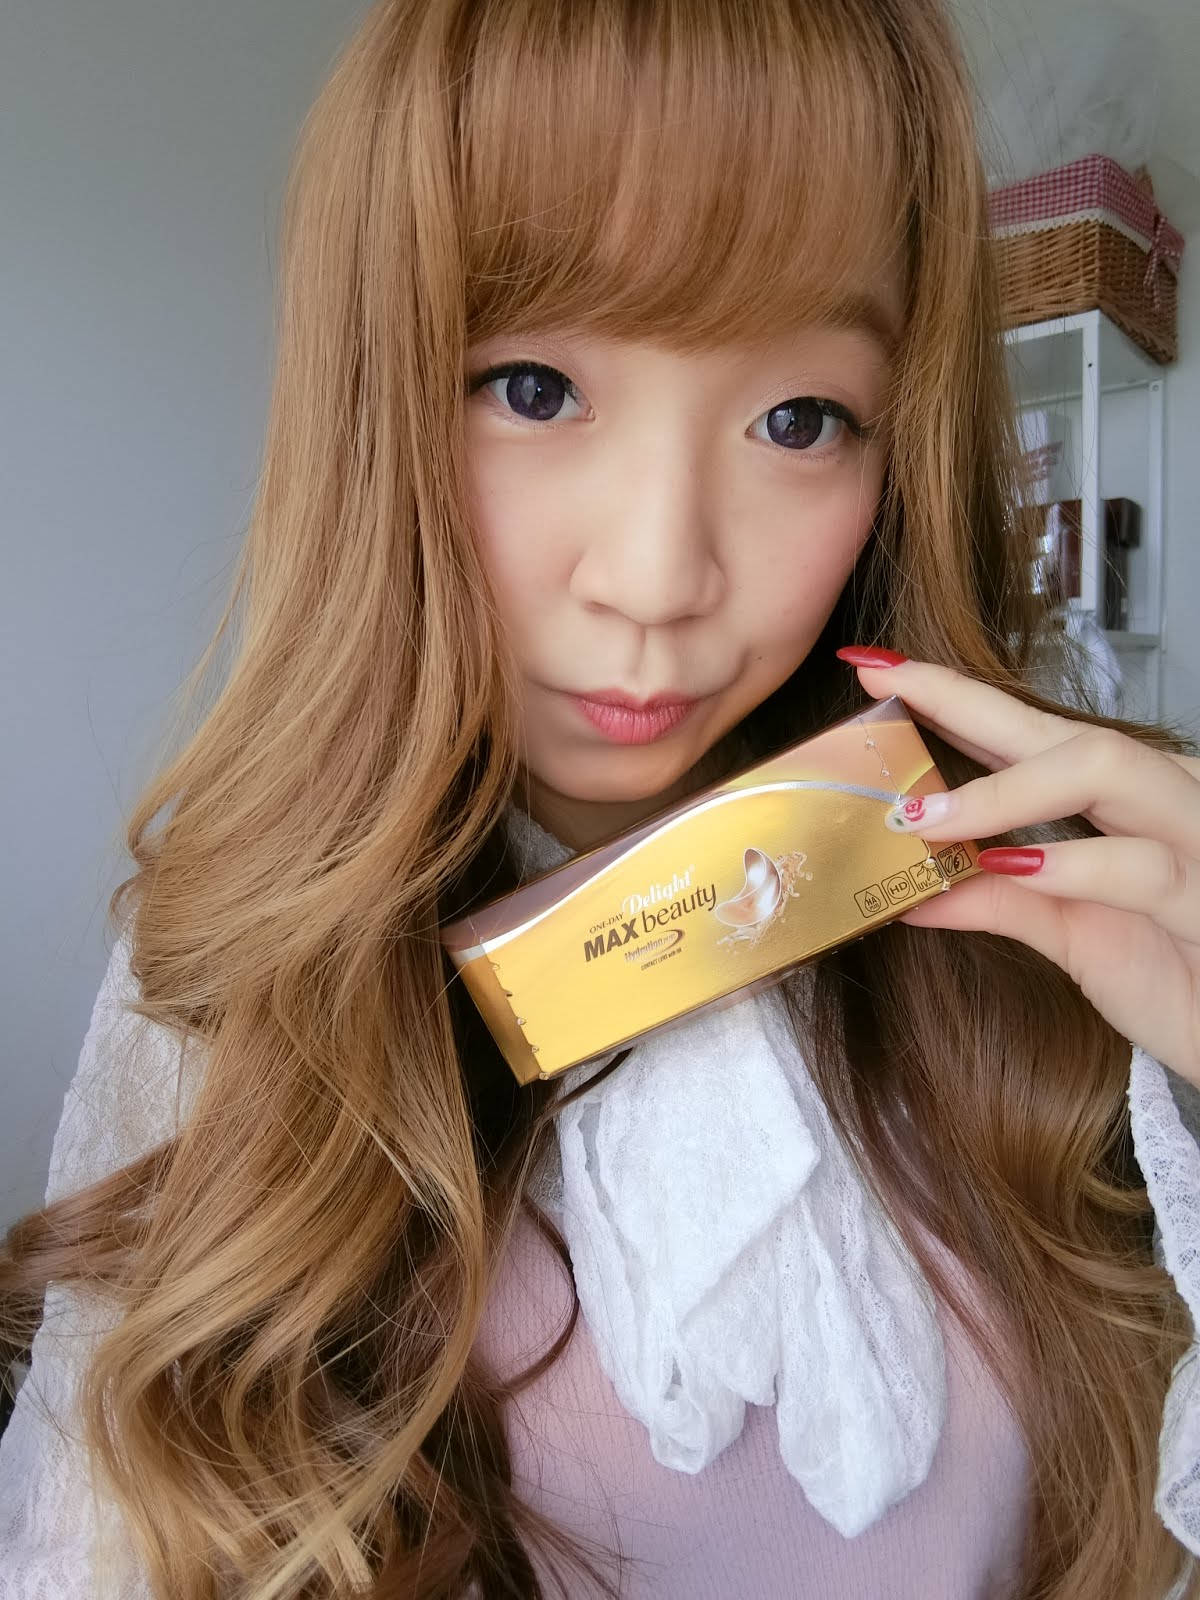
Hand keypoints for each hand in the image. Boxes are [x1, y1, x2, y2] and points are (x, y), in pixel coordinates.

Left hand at [837, 648, 1199, 1088]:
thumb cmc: (1179, 979)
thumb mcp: (1071, 936)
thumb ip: (997, 903)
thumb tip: (908, 895)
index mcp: (1128, 801)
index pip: (1031, 731)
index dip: (953, 695)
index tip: (874, 669)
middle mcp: (1168, 798)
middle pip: (1064, 729)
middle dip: (966, 704)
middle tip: (885, 693)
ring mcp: (1197, 838)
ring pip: (1107, 768)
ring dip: (1005, 789)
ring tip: (924, 816)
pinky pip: (1143, 866)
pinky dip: (1072, 865)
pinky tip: (1012, 864)